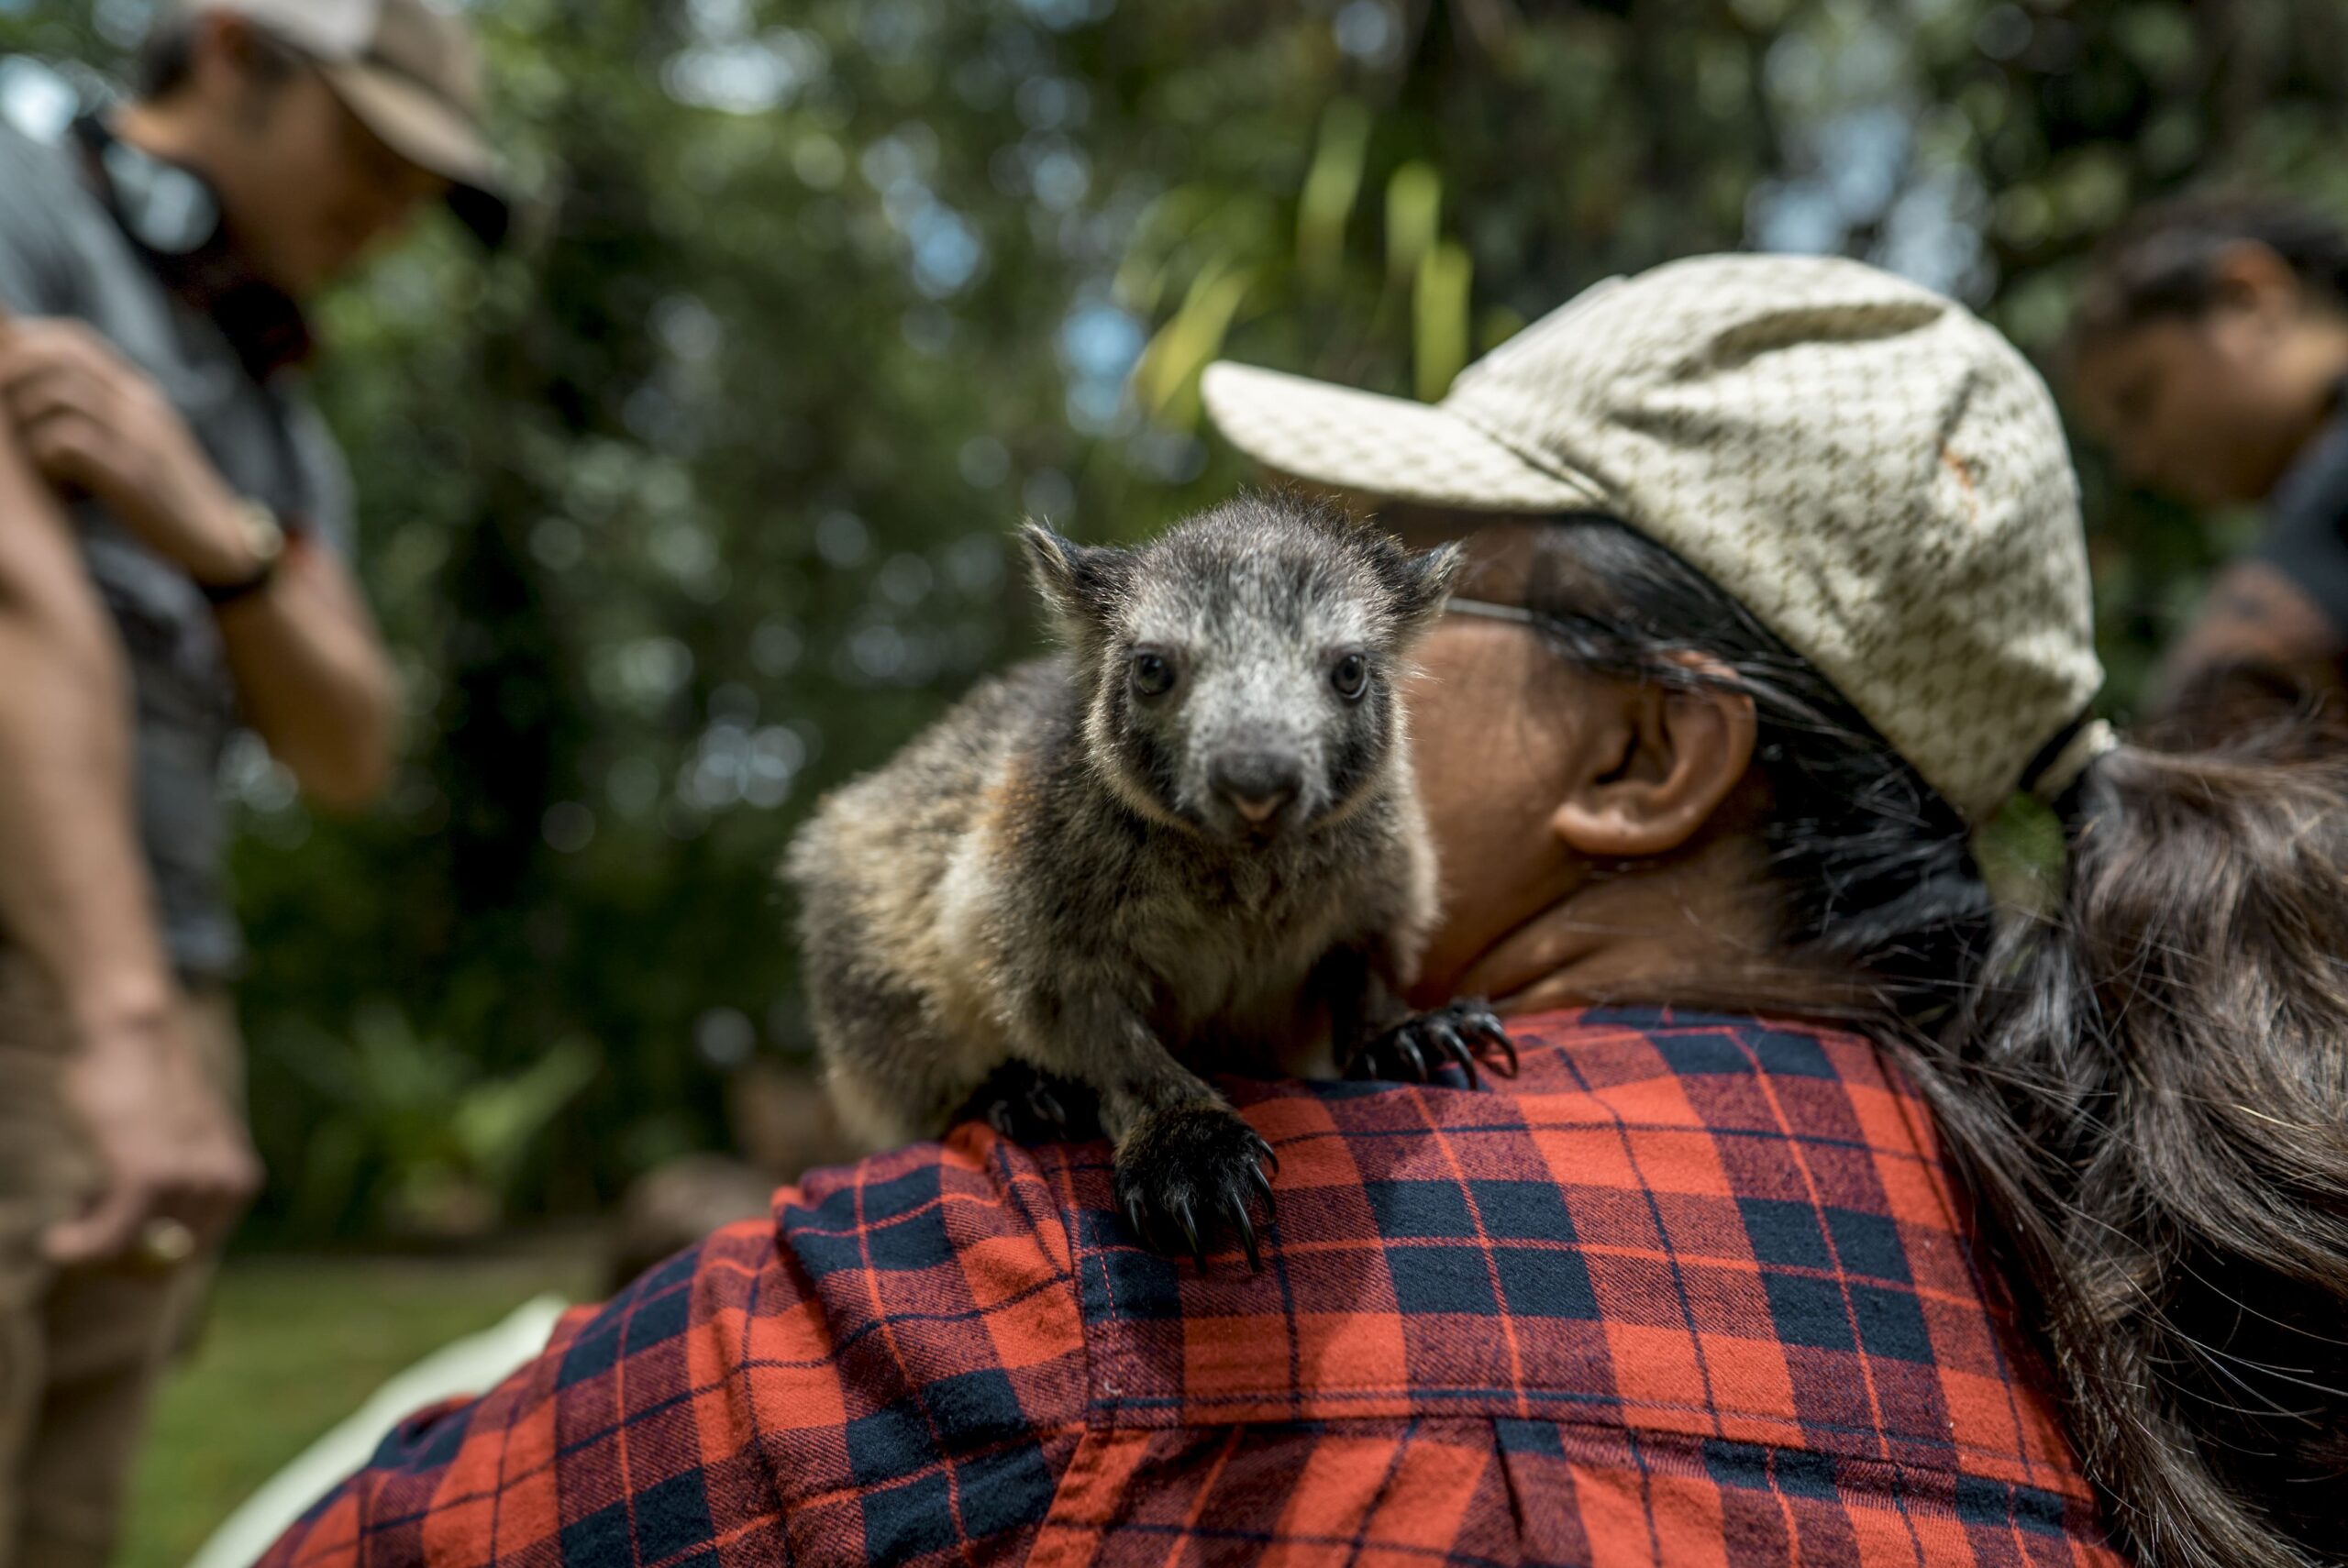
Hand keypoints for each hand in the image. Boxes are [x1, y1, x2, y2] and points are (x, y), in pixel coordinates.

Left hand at [0, 314, 260, 585]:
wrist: (219, 540)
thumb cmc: (166, 495)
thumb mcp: (139, 441)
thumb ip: (102, 412)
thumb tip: (40, 392)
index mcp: (138, 393)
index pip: (73, 339)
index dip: (27, 345)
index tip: (4, 375)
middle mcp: (139, 405)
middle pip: (59, 356)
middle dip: (13, 373)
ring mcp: (139, 437)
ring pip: (58, 395)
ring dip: (23, 417)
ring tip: (21, 448)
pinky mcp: (133, 475)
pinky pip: (69, 443)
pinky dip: (43, 455)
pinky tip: (49, 477)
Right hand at [46, 1006, 261, 1266]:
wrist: (135, 1037)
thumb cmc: (147, 1092)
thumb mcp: (182, 1147)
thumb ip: (182, 1196)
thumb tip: (154, 1268)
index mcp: (238, 1180)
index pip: (191, 1255)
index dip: (144, 1257)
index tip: (111, 1236)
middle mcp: (225, 1184)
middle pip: (161, 1260)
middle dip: (118, 1251)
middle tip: (87, 1214)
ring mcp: (190, 1180)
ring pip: (132, 1252)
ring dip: (97, 1239)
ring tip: (84, 1196)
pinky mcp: (147, 1174)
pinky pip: (110, 1239)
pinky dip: (79, 1248)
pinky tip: (58, 1243)